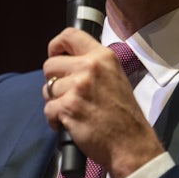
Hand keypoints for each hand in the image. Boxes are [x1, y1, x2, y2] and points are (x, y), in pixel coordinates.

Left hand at [42, 28, 164, 177]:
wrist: (131, 143)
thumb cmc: (124, 115)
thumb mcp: (115, 77)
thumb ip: (93, 66)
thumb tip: (67, 62)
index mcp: (103, 56)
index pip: (69, 35)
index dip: (56, 45)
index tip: (55, 55)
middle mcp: (90, 67)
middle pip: (50, 65)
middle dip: (54, 81)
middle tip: (68, 94)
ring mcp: (78, 86)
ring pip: (47, 89)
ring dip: (56, 102)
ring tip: (74, 111)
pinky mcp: (69, 106)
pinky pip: (48, 109)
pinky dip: (55, 120)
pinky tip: (70, 124)